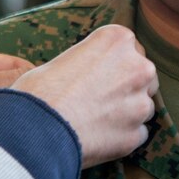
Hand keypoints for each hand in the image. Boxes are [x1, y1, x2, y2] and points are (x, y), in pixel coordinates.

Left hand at [0, 47, 34, 177]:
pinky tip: (16, 139)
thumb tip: (44, 78)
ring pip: (5, 110)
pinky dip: (4, 133)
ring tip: (27, 128)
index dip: (31, 78)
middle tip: (41, 114)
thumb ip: (10, 81)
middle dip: (22, 101)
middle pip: (11, 87)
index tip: (50, 94)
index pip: (13, 63)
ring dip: (12, 119)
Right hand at [10, 25, 157, 167]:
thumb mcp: (63, 59)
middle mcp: (137, 67)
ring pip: (142, 106)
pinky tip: (98, 138)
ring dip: (125, 112)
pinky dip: (122, 136)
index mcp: (117, 40)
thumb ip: (90, 62)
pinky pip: (136, 133)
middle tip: (98, 98)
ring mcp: (140, 103)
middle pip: (143, 75)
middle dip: (126, 86)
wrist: (35, 129)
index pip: (128, 46)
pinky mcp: (136, 134)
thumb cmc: (39, 91)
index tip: (97, 73)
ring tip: (94, 120)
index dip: (111, 62)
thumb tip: (91, 75)